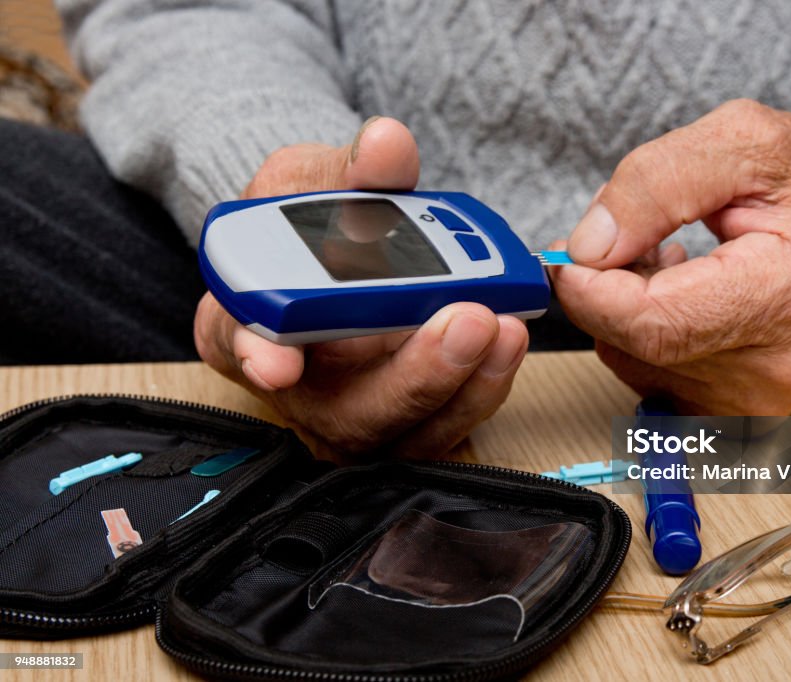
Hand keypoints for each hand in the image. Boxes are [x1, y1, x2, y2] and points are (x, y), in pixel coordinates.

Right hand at [195, 117, 528, 456]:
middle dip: (412, 375)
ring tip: (505, 328)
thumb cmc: (317, 222)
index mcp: (248, 321)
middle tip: (465, 321)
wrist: (351, 252)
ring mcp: (360, 411)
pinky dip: (482, 387)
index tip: (277, 361)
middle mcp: (302, 386)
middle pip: (346, 410)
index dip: (257, 355)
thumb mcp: (319, 179)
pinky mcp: (412, 418)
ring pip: (406, 431)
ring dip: (462, 385)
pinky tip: (509, 341)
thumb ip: (349, 170)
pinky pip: (447, 423)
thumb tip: (386, 145)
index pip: (238, 345)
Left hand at [552, 99, 790, 413]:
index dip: (592, 290)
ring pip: (633, 363)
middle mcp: (780, 365)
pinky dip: (644, 336)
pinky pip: (649, 380)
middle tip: (631, 237)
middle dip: (606, 290)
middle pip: (636, 347)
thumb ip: (657, 182)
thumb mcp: (743, 139)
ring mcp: (761, 401)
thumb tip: (589, 247)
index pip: (656, 321)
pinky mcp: (739, 415)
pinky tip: (679, 299)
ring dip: (627, 309)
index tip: (567, 254)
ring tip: (674, 261)